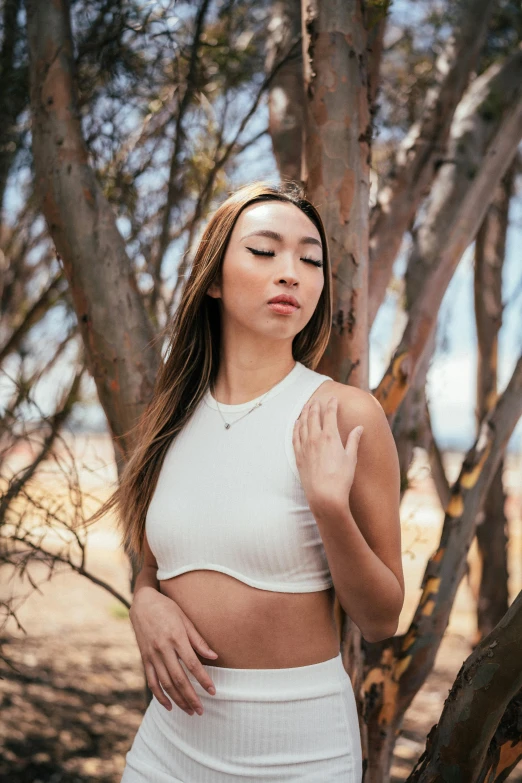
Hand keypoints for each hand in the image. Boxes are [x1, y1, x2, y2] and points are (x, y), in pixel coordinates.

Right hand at [129, 586, 217, 714]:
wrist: (142, 603)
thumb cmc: (167, 608)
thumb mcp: (185, 619)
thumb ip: (198, 640)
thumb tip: (214, 656)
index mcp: (176, 637)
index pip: (192, 664)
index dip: (203, 679)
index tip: (213, 691)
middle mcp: (163, 648)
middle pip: (178, 678)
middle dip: (190, 697)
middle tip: (201, 710)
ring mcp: (152, 655)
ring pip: (165, 684)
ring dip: (178, 700)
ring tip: (189, 711)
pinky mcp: (144, 659)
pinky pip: (151, 682)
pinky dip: (159, 696)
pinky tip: (169, 706)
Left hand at [293, 396, 363, 512]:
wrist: (325, 496)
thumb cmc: (341, 478)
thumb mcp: (351, 458)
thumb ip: (353, 440)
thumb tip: (359, 428)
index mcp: (330, 436)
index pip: (330, 414)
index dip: (331, 404)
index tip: (333, 398)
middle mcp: (315, 438)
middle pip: (313, 416)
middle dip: (315, 406)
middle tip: (317, 400)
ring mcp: (305, 446)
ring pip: (302, 424)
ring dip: (304, 413)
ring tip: (306, 407)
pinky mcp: (298, 456)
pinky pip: (295, 436)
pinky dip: (296, 427)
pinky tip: (296, 424)